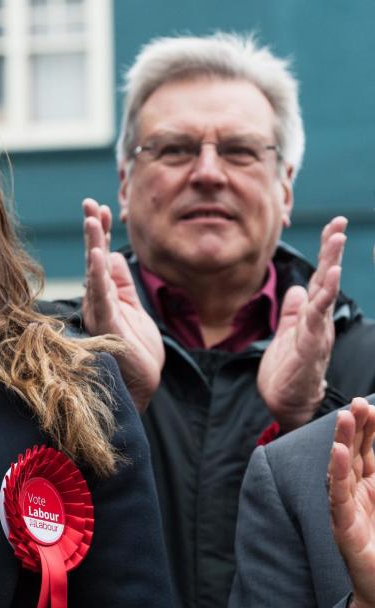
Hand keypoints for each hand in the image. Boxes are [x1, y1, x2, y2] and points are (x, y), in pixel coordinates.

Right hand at [80, 198, 163, 409]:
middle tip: (90, 203)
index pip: (102, 257)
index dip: (101, 232)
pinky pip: (101, 297)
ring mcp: (99, 313)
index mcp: (105, 296)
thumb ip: (123, 283)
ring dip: (94, 245)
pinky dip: (99, 277)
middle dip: (93, 230)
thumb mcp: (135, 309)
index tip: (102, 208)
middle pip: (94, 259)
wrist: (139, 387)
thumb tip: (115, 254)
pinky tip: (99, 256)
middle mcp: (97, 301)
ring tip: (92, 220)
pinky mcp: (106, 327)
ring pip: (95, 273)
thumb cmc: (136, 352)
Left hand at [259, 217, 345, 430]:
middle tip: (339, 224)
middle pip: (327, 280)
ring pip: (325, 295)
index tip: (332, 225)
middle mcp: (319, 320)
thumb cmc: (289, 370)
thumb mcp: (288, 333)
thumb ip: (293, 311)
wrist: (287, 402)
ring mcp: (317, 333)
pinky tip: (325, 283)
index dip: (325, 252)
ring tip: (336, 243)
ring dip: (331, 268)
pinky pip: (316, 320)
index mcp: (312, 315)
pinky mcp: (310, 348)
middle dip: (332, 251)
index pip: (320, 278)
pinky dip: (321, 300)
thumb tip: (296, 288)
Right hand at [330, 398, 374, 607]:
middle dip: (355, 427)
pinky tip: (336, 452)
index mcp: (371, 486)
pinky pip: (338, 495)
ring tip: (345, 418)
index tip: (372, 406)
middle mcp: (357, 492)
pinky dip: (336, 472)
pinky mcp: (343, 525)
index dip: (371, 428)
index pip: (368, 449)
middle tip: (357, 404)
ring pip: (341, 468)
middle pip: (353, 452)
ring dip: (342, 442)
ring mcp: (347, 507)